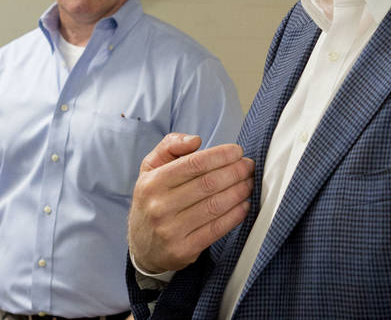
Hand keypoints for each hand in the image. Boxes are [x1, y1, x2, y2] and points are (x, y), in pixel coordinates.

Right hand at [128, 133, 253, 273]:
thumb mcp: (151, 168)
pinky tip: (244, 205)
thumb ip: (170, 146)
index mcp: (153, 182)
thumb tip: (195, 140)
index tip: (237, 151)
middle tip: (248, 166)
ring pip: (215, 205)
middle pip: (208, 183)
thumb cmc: (152, 200)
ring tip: (249, 183)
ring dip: (239, 191)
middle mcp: (160, 206)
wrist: (142, 246)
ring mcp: (171, 230)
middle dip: (235, 172)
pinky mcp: (184, 250)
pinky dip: (235, 215)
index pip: (194, 163)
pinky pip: (217, 229)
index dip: (221, 155)